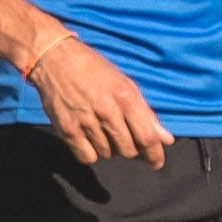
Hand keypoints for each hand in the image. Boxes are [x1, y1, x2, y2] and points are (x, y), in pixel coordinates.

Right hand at [26, 31, 168, 168]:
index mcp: (126, 97)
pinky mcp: (68, 130)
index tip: (155, 162)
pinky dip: (91, 152)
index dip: (154, 155)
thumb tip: (166, 140)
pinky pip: (87, 157)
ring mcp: (86, 122)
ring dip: (109, 148)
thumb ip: (146, 114)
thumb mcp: (125, 85)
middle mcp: (107, 111)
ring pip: (107, 154)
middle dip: (130, 149)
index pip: (147, 137)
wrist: (55, 59)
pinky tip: (89, 138)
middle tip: (123, 137)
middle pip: (128, 150)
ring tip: (102, 130)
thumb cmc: (94, 69)